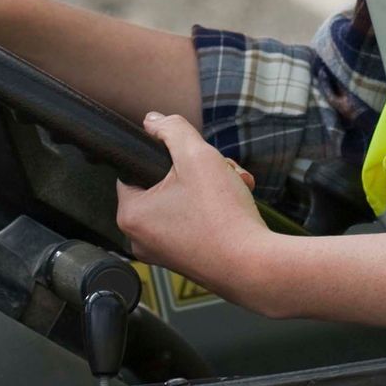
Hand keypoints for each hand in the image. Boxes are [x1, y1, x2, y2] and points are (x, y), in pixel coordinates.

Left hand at [116, 111, 274, 308]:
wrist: (254, 265)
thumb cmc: (222, 218)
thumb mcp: (198, 157)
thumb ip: (172, 130)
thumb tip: (154, 120)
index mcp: (131, 215)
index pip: (133, 170)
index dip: (164, 156)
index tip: (189, 158)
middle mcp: (140, 239)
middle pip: (164, 184)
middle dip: (198, 171)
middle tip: (220, 171)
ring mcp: (163, 252)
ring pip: (182, 201)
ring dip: (211, 186)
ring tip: (234, 186)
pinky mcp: (185, 260)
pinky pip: (193, 222)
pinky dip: (214, 209)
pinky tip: (236, 205)